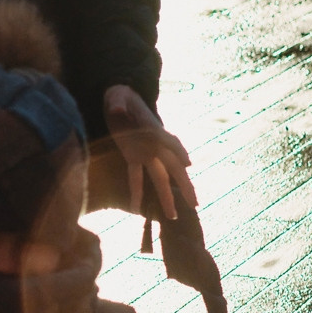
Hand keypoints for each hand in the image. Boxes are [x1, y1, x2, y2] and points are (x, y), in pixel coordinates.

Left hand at [103, 85, 197, 220]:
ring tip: (172, 216)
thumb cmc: (121, 96)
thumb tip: (116, 108)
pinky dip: (136, 192)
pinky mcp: (132, 157)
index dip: (178, 152)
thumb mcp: (119, 97)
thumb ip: (118, 104)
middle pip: (173, 168)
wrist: (117, 97)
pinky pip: (136, 178)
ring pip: (159, 178)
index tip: (187, 164)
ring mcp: (145, 153)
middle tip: (195, 204)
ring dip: (165, 196)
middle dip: (184, 186)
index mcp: (154, 130)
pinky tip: (137, 209)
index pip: (169, 142)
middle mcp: (154, 145)